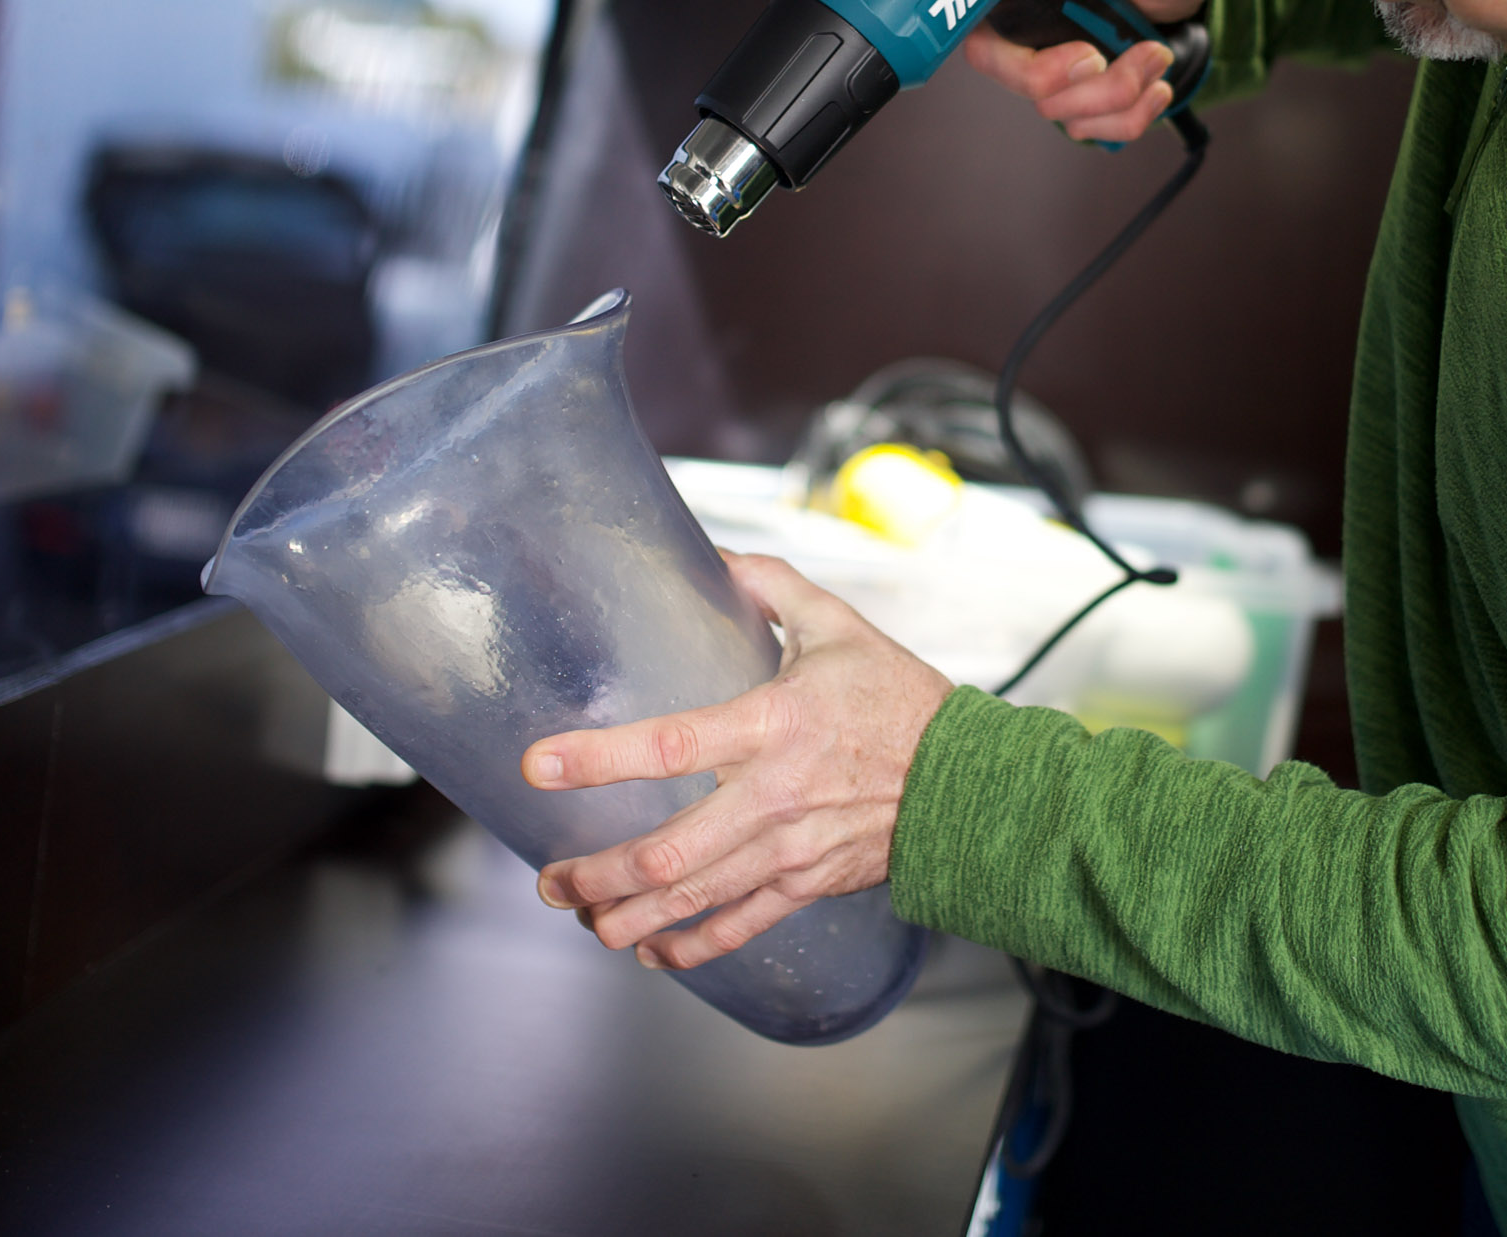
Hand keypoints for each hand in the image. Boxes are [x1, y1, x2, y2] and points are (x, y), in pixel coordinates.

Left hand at [522, 551, 953, 969]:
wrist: (968, 778)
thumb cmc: (900, 698)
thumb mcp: (839, 627)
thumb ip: (773, 588)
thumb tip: (718, 554)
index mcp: (773, 725)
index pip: (670, 744)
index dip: (598, 757)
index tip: (539, 763)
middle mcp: (773, 796)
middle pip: (666, 851)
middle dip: (595, 872)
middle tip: (549, 877)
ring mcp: (789, 850)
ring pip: (693, 897)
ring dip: (628, 916)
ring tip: (584, 918)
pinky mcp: (808, 884)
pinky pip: (740, 926)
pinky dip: (692, 946)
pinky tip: (654, 952)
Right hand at [960, 0, 1211, 143]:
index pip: (985, 17)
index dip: (1021, 54)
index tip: (1089, 55)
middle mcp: (1023, 18)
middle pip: (1012, 75)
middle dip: (1081, 86)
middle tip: (1143, 56)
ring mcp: (1043, 60)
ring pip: (1053, 108)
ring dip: (1117, 96)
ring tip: (1159, 56)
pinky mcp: (1068, 93)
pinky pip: (1085, 127)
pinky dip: (1128, 117)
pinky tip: (1157, 88)